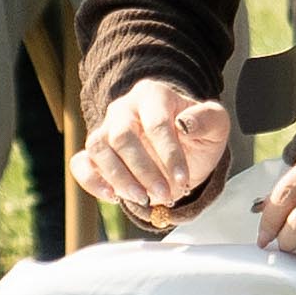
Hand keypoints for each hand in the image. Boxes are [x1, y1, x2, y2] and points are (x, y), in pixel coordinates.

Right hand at [71, 77, 232, 229]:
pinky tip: (113, 197)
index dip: (169, 154)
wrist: (182, 146)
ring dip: (119, 178)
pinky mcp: (95, 153)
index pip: (156, 123)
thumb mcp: (215, 123)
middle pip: (122, 137)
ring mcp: (106, 129)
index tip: (183, 180)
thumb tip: (185, 123)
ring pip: (98, 148)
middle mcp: (124, 109)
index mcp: (153, 95)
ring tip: (142, 200)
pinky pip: (80, 163)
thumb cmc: (197, 132)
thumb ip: (207, 118)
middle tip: (165, 195)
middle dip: (144, 171)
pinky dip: (91, 181)